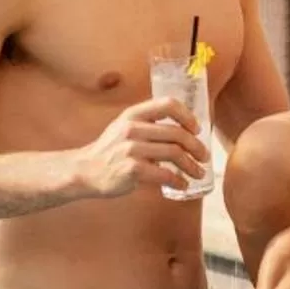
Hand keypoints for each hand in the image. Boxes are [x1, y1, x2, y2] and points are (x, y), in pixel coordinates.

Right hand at [66, 97, 208, 198]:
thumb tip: (184, 129)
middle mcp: (133, 128)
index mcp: (134, 114)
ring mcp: (131, 149)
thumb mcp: (125, 126)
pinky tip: (182, 184)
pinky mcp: (132, 170)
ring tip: (199, 172)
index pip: (168, 104)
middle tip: (204, 156)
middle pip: (177, 133)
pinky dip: (178, 180)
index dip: (187, 116)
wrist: (85, 170)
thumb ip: (149, 123)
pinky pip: (164, 174)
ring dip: (191, 165)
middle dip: (196, 146)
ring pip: (174, 153)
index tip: (197, 129)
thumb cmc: (110, 150)